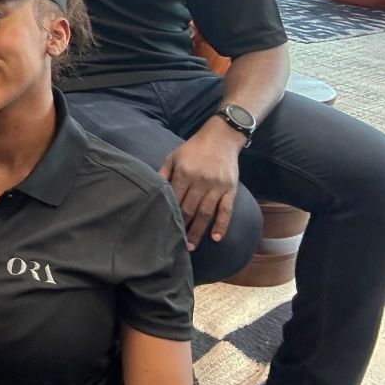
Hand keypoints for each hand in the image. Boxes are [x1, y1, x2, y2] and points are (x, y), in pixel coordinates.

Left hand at [159, 126, 242, 249]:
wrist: (221, 138)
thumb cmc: (193, 149)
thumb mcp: (173, 157)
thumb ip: (163, 173)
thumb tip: (153, 190)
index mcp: (184, 173)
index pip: (175, 198)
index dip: (169, 213)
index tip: (163, 227)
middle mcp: (201, 180)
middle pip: (189, 209)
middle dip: (182, 227)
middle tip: (176, 245)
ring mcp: (217, 186)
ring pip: (206, 213)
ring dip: (198, 231)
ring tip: (191, 246)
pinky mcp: (231, 189)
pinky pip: (227, 210)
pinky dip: (222, 225)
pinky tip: (216, 238)